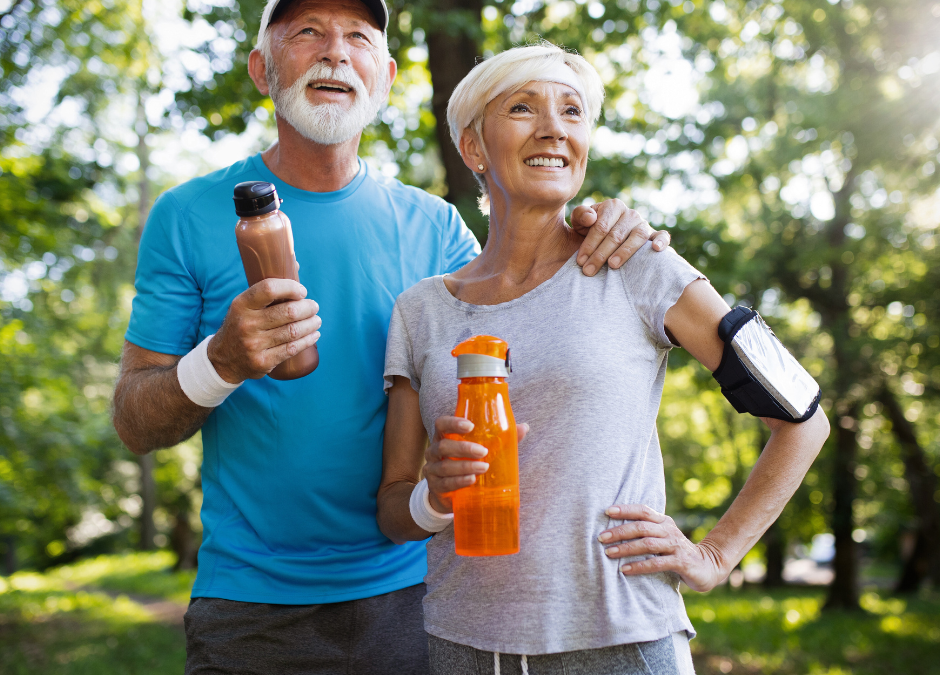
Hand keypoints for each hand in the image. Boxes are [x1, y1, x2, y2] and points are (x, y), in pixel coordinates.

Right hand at [207, 278, 321, 383]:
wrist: (222, 359)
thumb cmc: (241, 324)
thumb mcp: (244, 305)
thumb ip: (266, 289)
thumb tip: (295, 264)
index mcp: (241, 305)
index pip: (269, 289)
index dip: (291, 288)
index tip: (302, 291)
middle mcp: (246, 324)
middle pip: (288, 312)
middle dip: (308, 307)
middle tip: (314, 307)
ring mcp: (254, 344)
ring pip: (293, 331)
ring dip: (311, 324)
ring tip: (317, 320)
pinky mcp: (262, 362)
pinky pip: (292, 349)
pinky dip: (308, 340)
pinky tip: (314, 335)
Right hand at [424, 417, 528, 513]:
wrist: (450, 493)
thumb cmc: (466, 463)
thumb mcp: (480, 450)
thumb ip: (500, 439)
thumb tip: (524, 427)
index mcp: (444, 437)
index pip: (441, 424)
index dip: (453, 423)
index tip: (470, 426)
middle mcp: (434, 451)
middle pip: (443, 445)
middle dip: (463, 448)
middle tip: (483, 451)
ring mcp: (432, 470)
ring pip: (445, 466)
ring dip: (465, 466)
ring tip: (483, 468)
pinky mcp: (435, 487)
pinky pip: (445, 483)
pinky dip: (459, 481)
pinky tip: (472, 480)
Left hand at [570, 200, 670, 275]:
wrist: (604, 241)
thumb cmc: (590, 231)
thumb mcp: (580, 223)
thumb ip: (580, 216)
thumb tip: (591, 217)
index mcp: (613, 207)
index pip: (601, 227)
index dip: (589, 244)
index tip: (580, 261)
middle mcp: (630, 214)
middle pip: (616, 235)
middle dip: (600, 254)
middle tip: (589, 271)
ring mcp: (643, 224)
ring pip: (637, 236)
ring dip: (625, 252)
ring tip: (613, 265)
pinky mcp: (654, 235)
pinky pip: (662, 235)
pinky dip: (661, 241)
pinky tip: (656, 249)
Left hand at [598, 504, 725, 591]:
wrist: (707, 566)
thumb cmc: (675, 551)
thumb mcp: (662, 537)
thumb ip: (645, 532)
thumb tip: (613, 530)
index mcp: (663, 521)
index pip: (643, 511)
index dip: (625, 509)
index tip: (607, 512)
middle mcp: (669, 530)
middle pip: (641, 527)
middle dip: (620, 531)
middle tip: (601, 538)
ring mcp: (676, 546)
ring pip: (647, 544)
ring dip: (626, 548)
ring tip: (609, 553)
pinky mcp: (681, 562)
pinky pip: (656, 563)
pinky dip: (639, 566)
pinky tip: (625, 570)